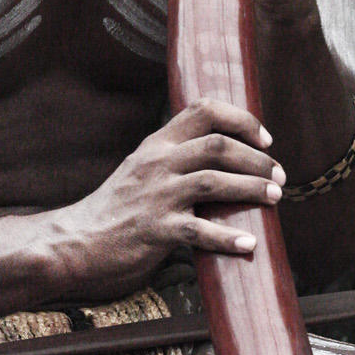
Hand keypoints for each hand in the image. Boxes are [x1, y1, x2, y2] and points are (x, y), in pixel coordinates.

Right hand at [62, 100, 284, 292]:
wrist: (76, 242)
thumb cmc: (115, 211)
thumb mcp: (141, 171)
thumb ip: (174, 161)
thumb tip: (223, 162)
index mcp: (156, 145)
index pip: (204, 110)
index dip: (241, 120)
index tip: (265, 140)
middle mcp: (157, 164)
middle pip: (217, 145)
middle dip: (257, 159)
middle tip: (279, 176)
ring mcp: (155, 196)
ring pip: (214, 181)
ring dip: (251, 188)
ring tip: (275, 198)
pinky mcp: (154, 230)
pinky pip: (199, 230)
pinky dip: (228, 237)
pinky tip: (249, 244)